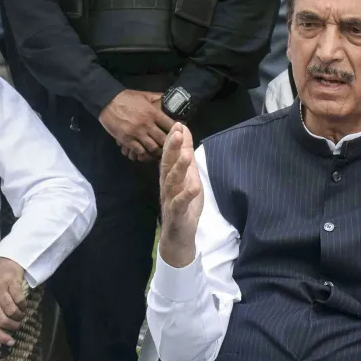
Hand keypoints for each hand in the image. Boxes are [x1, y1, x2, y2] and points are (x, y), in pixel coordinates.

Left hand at [0, 257, 26, 348]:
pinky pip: (20, 301)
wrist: (1, 265)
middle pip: (2, 320)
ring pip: (12, 311)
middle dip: (13, 326)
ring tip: (20, 315)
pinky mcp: (10, 282)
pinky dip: (23, 306)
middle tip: (17, 326)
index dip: (0, 336)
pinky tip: (22, 306)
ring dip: (19, 316)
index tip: (11, 342)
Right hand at [99, 90, 174, 160]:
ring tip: (159, 153)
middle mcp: (147, 124)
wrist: (107, 101)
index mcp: (153, 113)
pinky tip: (145, 153)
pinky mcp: (127, 140)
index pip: (171, 125)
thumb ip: (158, 98)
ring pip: (152, 148)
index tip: (178, 134)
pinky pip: (139, 151)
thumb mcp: (145, 95)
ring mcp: (137, 133)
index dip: (177, 131)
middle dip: (168, 145)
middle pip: (164, 139)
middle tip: (170, 148)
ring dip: (156, 152)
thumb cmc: (127, 98)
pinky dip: (143, 154)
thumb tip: (169, 98)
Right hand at [158, 123, 202, 267]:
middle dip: (172, 148)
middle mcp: (167, 185)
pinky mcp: (176, 213)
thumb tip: (185, 133)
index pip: (169, 155)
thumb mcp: (188, 177)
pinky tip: (193, 187)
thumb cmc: (183, 205)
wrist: (178, 236)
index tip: (178, 124)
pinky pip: (179, 203)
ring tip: (186, 156)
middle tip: (177, 132)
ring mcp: (170, 199)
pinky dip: (186, 195)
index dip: (173, 140)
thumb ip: (186, 156)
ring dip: (178, 168)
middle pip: (167, 165)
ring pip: (172, 182)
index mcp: (169, 176)